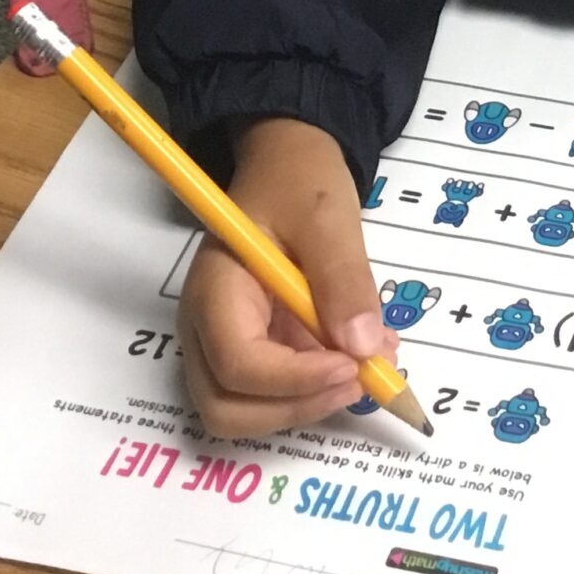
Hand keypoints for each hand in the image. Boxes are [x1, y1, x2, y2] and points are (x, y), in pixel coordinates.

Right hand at [179, 119, 393, 437]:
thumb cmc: (298, 180)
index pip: (237, 364)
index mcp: (215, 290)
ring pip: (248, 412)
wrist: (286, 161)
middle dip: (296, 407)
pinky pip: (273, 391)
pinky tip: (359, 355)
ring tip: (368, 364)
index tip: (354, 364)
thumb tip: (362, 348)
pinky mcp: (252, 347)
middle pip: (228, 407)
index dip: (296, 380)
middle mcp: (206, 327)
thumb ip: (343, 279)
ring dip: (309, 404)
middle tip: (360, 377)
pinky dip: (316, 390)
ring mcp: (224, 342)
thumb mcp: (328, 216)